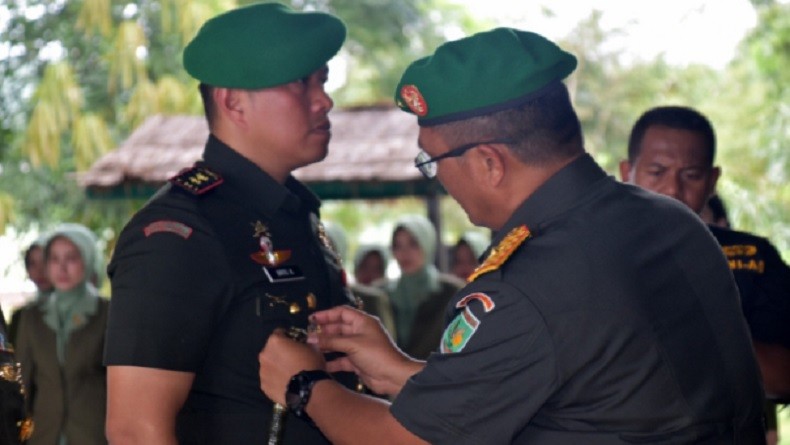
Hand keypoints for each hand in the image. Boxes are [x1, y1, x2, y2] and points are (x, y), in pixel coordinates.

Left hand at [259, 329, 325, 404]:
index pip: (279, 333)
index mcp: (275, 341)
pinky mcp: (264, 386)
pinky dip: (275, 380)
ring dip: (276, 366)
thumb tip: (300, 345)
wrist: (308, 390)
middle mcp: (264, 355)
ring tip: (289, 374)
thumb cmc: (311, 364)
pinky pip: (269, 379)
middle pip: (271, 350)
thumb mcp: (312, 347)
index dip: (288, 337)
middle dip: (279, 352)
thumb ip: (302, 343)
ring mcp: (262, 372)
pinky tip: (285, 383)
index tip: (295, 342)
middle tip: (292, 359)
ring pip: (269, 365)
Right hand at [308, 306, 423, 395]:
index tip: (312, 319)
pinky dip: (332, 361)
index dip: (327, 314)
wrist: (393, 376)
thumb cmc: (378, 355)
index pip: (342, 312)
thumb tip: (312, 338)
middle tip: (309, 335)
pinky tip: (321, 363)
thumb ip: (331, 341)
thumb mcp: (352, 344)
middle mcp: (361, 333)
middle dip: (324, 331)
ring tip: (311, 348)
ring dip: (326, 345)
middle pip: (338, 328)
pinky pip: (341, 359)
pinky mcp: (357, 362)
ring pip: (338, 343)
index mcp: (363, 322)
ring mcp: (359, 347)